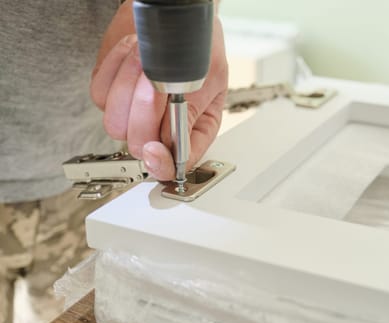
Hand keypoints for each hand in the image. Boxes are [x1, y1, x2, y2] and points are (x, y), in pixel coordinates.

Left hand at [90, 1, 227, 180]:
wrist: (174, 14)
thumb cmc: (200, 43)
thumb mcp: (210, 78)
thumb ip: (193, 114)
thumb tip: (176, 144)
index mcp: (194, 129)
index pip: (175, 163)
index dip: (162, 163)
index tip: (153, 150)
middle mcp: (162, 125)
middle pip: (138, 143)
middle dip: (144, 112)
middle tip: (157, 83)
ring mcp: (133, 110)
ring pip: (115, 122)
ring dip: (129, 86)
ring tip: (147, 60)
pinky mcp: (112, 91)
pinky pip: (99, 93)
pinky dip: (115, 69)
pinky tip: (134, 52)